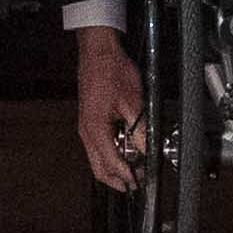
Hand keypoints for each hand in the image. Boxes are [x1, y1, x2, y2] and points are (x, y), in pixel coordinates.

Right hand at [76, 28, 145, 191]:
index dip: (127, 176)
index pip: (111, 163)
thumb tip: (146, 151)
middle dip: (118, 179)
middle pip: (99, 168)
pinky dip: (110, 154)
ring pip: (97, 159)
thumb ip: (139, 130)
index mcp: (95, 129)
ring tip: (135, 167)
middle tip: (138, 181)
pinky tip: (125, 150)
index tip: (141, 181)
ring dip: (114, 167)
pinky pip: (97, 146)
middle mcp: (87, 132)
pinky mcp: (89, 121)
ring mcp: (86, 127)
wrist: (98, 51)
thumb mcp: (133, 102)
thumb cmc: (112, 71)